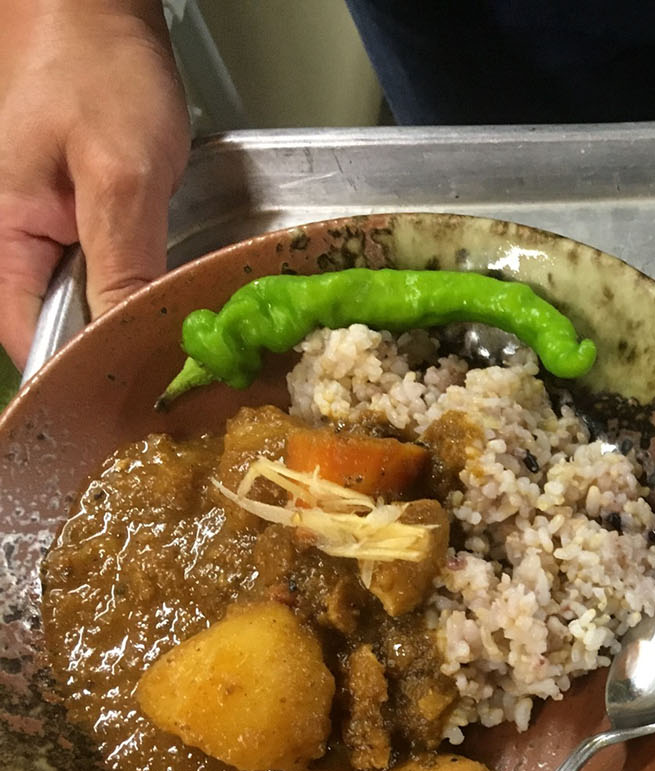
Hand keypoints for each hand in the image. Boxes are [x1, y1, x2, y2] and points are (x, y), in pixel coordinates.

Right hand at [0, 0, 188, 364]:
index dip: (83, 373)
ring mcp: (45, 229)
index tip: (142, 396)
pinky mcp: (76, 215)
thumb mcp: (120, 174)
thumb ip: (120, 262)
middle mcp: (15, 240)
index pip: (31, 342)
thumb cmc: (95, 68)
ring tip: (186, 346)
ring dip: (134, 320)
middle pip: (60, 329)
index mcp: (3, 237)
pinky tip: (176, 298)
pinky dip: (140, 286)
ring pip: (87, 302)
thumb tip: (123, 337)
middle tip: (180, 381)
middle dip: (117, 351)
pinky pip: (103, 270)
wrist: (95, 7)